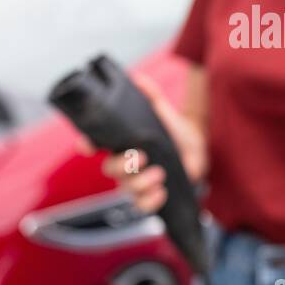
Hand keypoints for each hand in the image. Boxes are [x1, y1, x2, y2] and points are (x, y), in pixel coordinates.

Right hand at [75, 73, 207, 212]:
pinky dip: (149, 202)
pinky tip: (161, 192)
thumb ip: (151, 96)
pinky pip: (141, 206)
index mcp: (122, 142)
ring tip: (159, 174)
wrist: (197, 148)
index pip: (95, 144)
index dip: (87, 145)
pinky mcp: (150, 194)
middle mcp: (124, 162)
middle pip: (109, 169)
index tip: (87, 146)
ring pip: (125, 189)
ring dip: (140, 183)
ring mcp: (136, 180)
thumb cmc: (173, 131)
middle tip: (142, 156)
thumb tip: (139, 79)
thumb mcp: (163, 111)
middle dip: (123, 165)